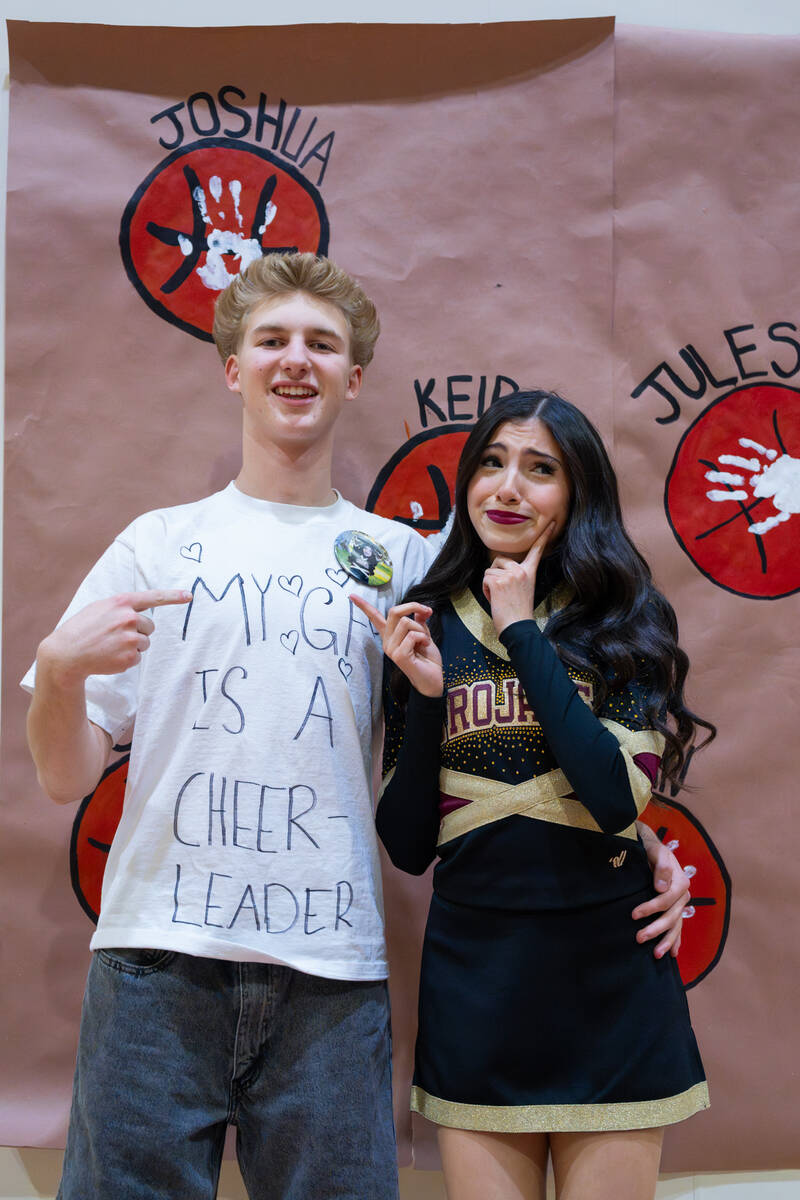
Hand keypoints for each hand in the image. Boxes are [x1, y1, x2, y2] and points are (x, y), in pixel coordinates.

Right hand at [37, 590, 191, 686]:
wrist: (66, 654)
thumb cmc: (82, 629)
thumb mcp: (100, 608)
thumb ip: (121, 607)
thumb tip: (140, 613)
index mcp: (121, 602)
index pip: (152, 597)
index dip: (173, 596)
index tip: (189, 595)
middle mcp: (129, 618)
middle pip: (150, 626)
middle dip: (138, 631)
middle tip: (115, 636)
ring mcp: (130, 638)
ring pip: (145, 642)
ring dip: (133, 645)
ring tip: (110, 646)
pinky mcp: (130, 657)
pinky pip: (138, 657)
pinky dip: (127, 658)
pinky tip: (109, 656)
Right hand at [350, 596, 443, 696]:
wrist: (434, 679)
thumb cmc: (428, 659)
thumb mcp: (424, 635)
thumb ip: (419, 622)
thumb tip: (420, 611)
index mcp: (391, 635)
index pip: (375, 618)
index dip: (363, 606)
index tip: (351, 595)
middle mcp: (387, 641)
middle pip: (394, 611)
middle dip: (413, 606)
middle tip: (427, 611)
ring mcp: (391, 649)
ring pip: (405, 622)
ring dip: (421, 629)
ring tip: (424, 641)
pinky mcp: (398, 655)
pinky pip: (412, 635)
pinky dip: (423, 638)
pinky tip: (425, 646)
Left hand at [481, 520, 555, 634]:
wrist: (518, 628)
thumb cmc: (518, 612)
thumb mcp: (523, 589)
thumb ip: (516, 576)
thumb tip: (502, 570)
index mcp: (529, 572)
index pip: (537, 551)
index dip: (544, 536)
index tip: (552, 523)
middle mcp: (521, 571)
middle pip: (499, 559)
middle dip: (495, 574)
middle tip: (503, 593)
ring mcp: (510, 575)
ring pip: (489, 571)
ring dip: (489, 585)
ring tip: (501, 598)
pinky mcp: (498, 581)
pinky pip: (485, 578)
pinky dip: (486, 590)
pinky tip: (495, 600)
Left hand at [633, 821, 690, 958]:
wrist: (651, 848)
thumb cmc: (651, 849)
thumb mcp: (656, 851)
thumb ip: (661, 866)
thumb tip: (661, 887)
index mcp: (680, 882)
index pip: (666, 900)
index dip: (651, 908)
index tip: (633, 914)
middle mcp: (683, 895)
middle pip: (671, 916)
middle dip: (656, 929)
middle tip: (639, 938)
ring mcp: (680, 904)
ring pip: (676, 926)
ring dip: (667, 941)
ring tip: (656, 955)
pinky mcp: (675, 909)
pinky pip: (678, 927)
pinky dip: (675, 941)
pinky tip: (672, 954)